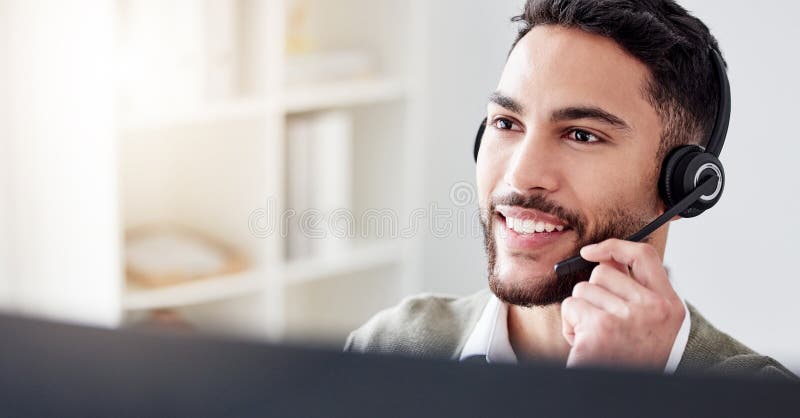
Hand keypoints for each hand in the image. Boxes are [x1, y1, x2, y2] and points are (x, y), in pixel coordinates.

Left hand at [560, 239, 684, 369]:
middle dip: (593, 294)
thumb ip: (635, 291)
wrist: (630, 398)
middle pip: (602, 272)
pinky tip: (585, 345)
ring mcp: (626, 317)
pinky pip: (571, 308)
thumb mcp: (649, 324)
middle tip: (603, 323)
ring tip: (595, 337)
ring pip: (582, 290)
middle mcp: (652, 308)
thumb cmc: (634, 360)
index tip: (592, 251)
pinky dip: (570, 327)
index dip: (615, 246)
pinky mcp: (600, 329)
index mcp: (669, 305)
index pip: (644, 256)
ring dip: (580, 313)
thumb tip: (605, 257)